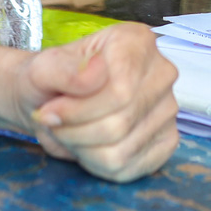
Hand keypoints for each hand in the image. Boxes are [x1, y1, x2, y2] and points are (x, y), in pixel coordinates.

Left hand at [14, 24, 178, 181]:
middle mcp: (162, 73)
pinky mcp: (167, 141)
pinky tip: (89, 143)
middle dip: (75, 131)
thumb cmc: (51, 80)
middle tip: (55, 123)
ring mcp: (169, 109)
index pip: (119, 91)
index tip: (49, 111)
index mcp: (137, 42)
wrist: (51, 101)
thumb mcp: (42, 68)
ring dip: (82, 148)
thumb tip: (95, 76)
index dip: (77, 110)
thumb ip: (62, 69)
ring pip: (121, 150)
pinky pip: (127, 167)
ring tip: (71, 130)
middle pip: (120, 123)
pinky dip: (97, 163)